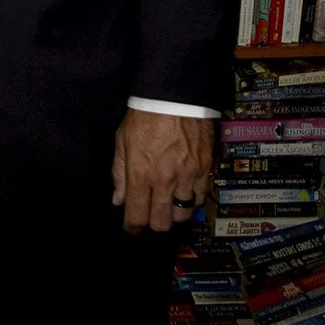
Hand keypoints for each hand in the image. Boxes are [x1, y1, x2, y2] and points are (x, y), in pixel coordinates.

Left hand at [111, 109, 212, 233]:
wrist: (174, 96)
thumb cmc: (144, 116)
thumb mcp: (122, 142)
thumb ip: (120, 174)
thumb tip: (119, 200)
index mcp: (141, 175)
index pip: (137, 216)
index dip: (133, 227)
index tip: (131, 228)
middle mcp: (165, 181)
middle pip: (162, 222)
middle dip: (154, 223)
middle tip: (150, 214)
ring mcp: (188, 176)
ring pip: (184, 215)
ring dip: (175, 213)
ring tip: (169, 202)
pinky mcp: (205, 169)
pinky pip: (202, 197)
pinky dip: (193, 199)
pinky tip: (185, 191)